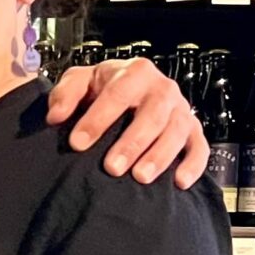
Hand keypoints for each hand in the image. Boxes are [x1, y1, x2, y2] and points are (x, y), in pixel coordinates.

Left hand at [44, 56, 208, 187]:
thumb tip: (55, 117)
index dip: (97, 119)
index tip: (78, 144)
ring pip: (176, 132)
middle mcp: (163, 89)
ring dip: (159, 156)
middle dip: (132, 142)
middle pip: (153, 114)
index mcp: (135, 72)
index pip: (117, 94)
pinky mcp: (194, 131)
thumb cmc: (103, 89)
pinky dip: (193, 165)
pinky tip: (179, 183)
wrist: (131, 91)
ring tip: (140, 178)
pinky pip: (199, 148)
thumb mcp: (80, 81)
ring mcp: (181, 110)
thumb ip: (65, 94)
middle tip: (111, 168)